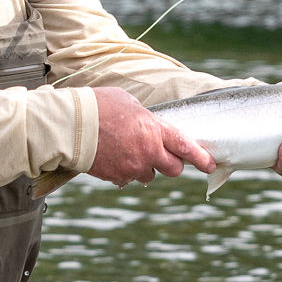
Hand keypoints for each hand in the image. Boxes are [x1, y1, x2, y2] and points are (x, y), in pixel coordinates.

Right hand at [89, 86, 210, 185]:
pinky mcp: (116, 177)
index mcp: (154, 130)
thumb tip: (147, 126)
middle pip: (174, 169)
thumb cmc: (98, 106)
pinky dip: (125, 171)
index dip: (202, 158)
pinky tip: (113, 157)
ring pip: (149, 175)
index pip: (186, 147)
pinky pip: (128, 178)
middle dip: (173, 164)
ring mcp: (132, 168)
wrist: (70, 127)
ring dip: (145, 167)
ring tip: (127, 151)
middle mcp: (148, 153)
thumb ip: (145, 118)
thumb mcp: (128, 102)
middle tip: (165, 157)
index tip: (210, 164)